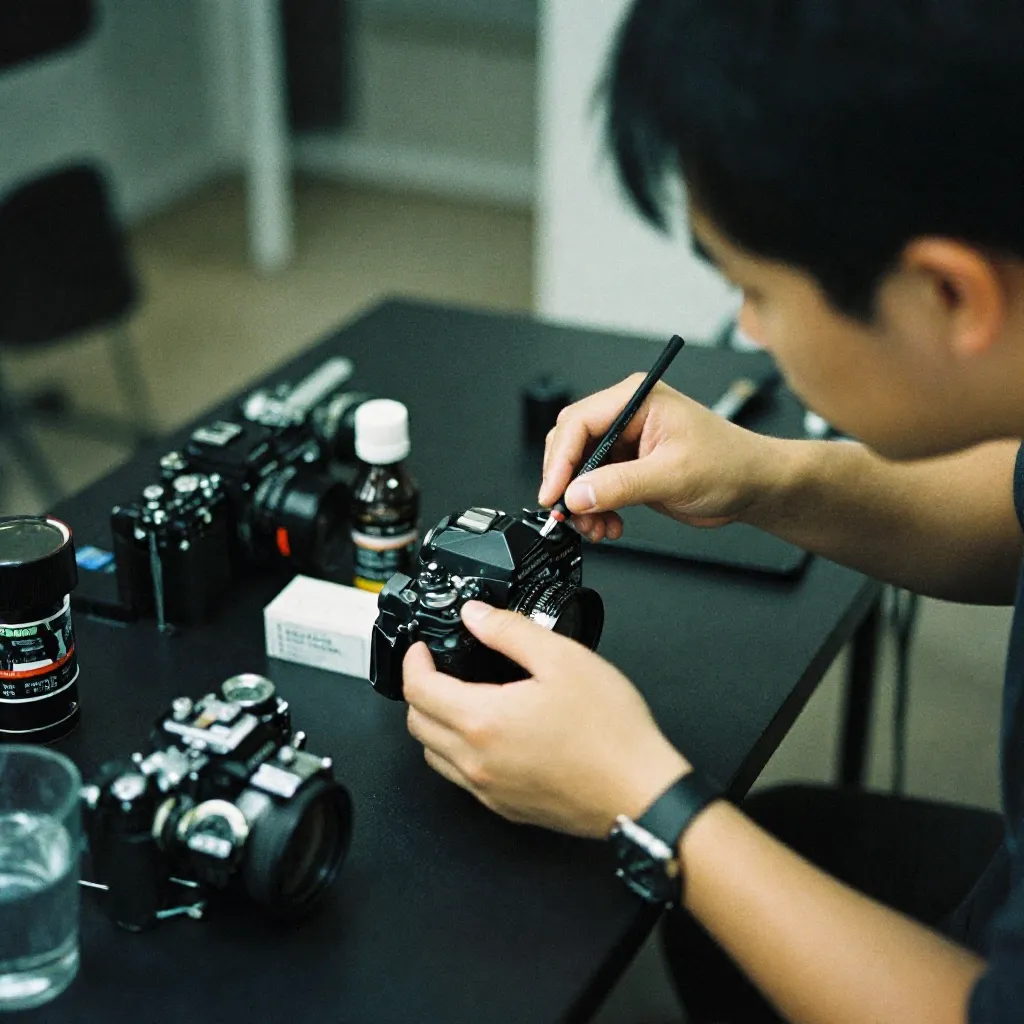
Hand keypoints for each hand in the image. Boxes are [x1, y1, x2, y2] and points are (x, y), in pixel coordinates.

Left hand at [403, 601, 689, 838]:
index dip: (413, 662)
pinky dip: (459, 753)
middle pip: (417, 725)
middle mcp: (477, 762)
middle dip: (419, 691)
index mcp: (483, 721)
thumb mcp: (562, 659)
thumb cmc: (611, 732)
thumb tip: (476, 615)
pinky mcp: (507, 808)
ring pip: (434, 756)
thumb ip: (510, 631)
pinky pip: (462, 779)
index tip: (421, 649)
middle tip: (437, 669)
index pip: (418, 690)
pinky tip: (489, 735)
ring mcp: (490, 790)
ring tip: (459, 699)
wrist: (641, 792)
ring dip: (434, 724)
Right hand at [539, 376, 778, 541]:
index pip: (579, 423)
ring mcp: (625, 444)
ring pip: (579, 472)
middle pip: (571, 446)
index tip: (555, 493)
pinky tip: (609, 524)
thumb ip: (621, 484)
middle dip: (568, 484)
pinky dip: (595, 510)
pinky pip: (594, 488)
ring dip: (581, 504)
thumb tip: (578, 494)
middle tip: (571, 514)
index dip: (561, 460)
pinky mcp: (628, 468)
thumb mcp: (673, 475)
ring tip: (596, 527)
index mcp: (636, 399)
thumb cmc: (731, 464)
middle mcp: (626, 417)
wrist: (754, 487)